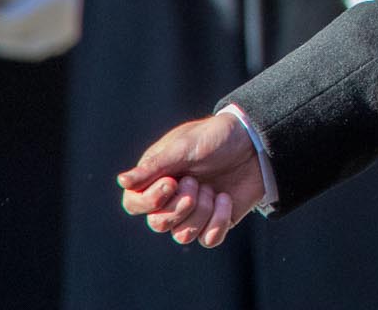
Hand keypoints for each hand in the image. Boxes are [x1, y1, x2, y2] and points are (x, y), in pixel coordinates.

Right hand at [118, 112, 264, 248]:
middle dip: (179, 206)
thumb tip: (121, 181)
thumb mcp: (184, 146)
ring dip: (201, 211)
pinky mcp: (215, 221)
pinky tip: (226, 200)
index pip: (133, 204)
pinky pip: (208, 240)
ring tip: (212, 188)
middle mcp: (170, 199)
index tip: (172, 182)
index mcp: (156, 178)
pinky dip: (218, 221)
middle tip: (196, 182)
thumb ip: (154, 166)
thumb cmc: (215, 138)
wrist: (255, 142)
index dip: (149, 201)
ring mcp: (193, 212)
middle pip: (157, 224)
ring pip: (182, 235)